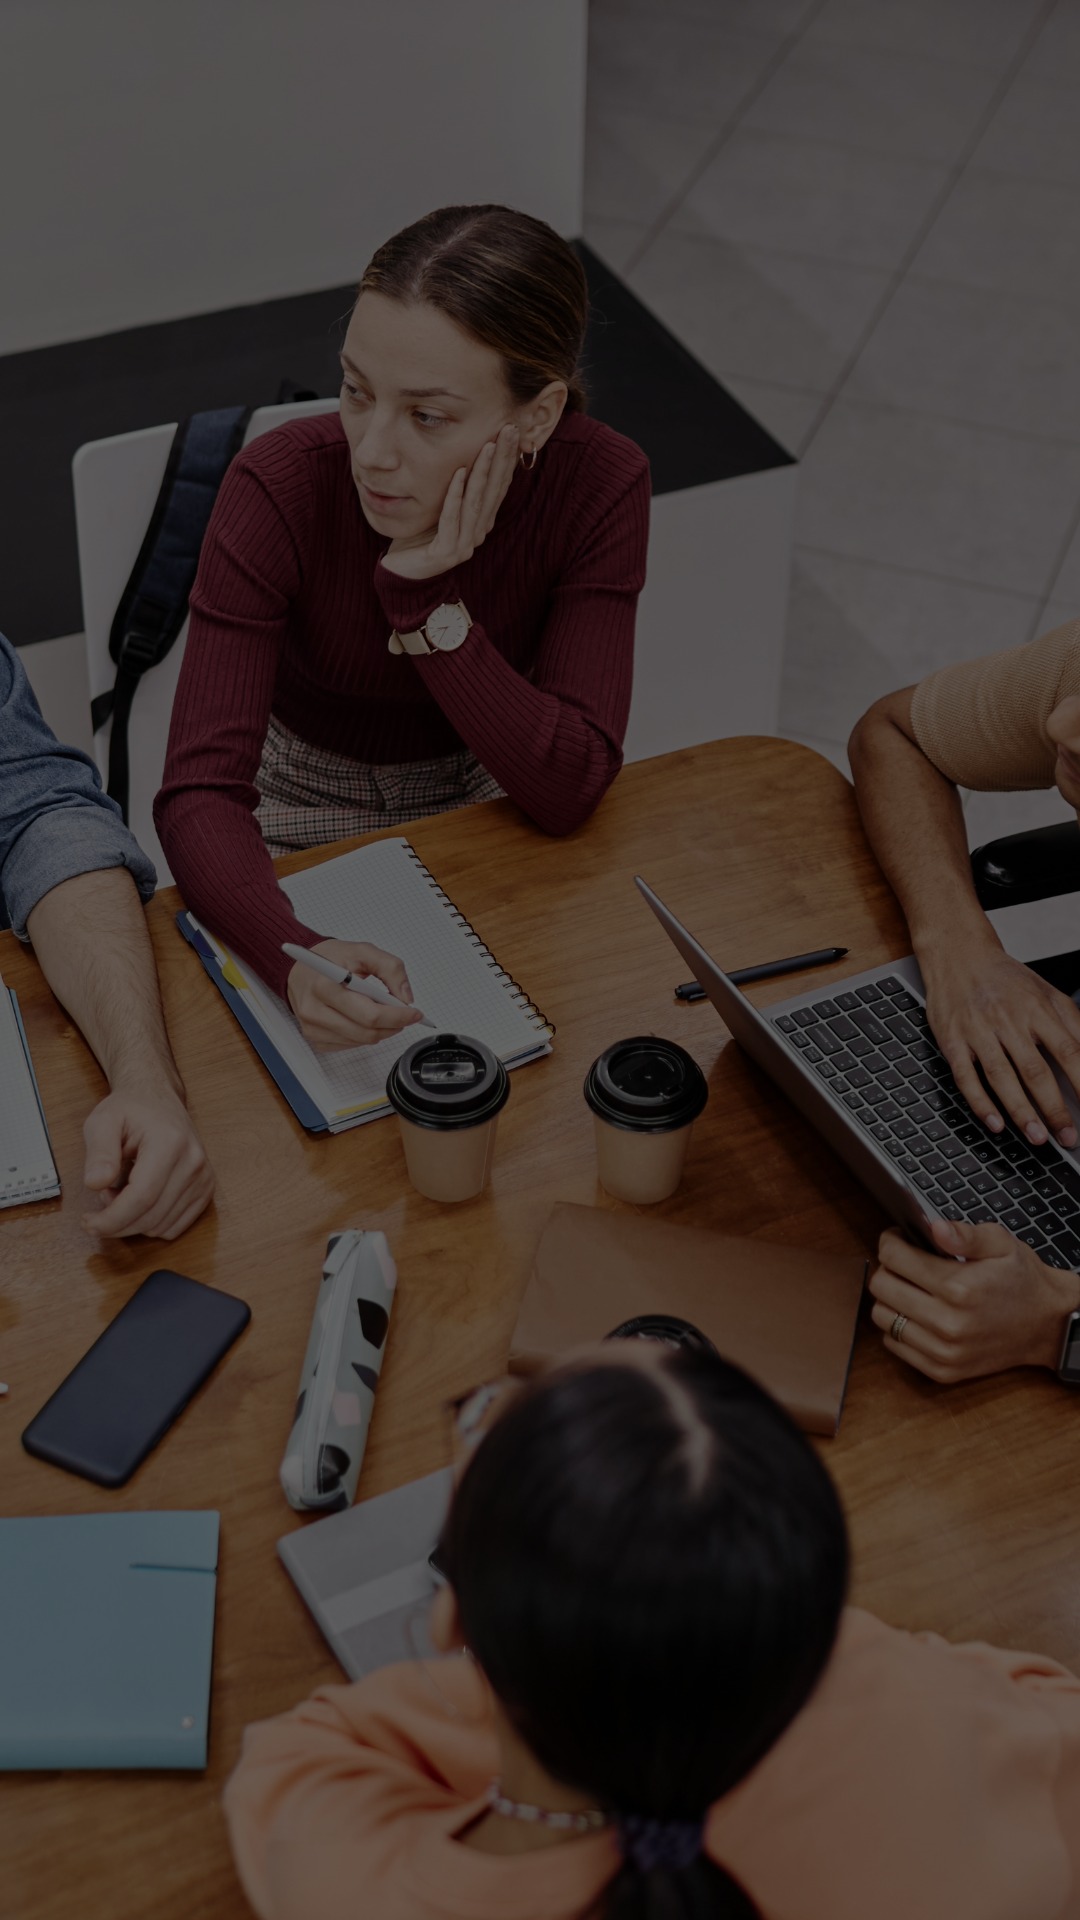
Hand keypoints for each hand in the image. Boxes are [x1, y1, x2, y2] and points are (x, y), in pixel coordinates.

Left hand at [82, 1084, 213, 1240]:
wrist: (158, 1098)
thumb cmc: (130, 1109)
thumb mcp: (103, 1122)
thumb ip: (99, 1152)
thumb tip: (95, 1183)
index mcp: (170, 1142)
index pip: (142, 1197)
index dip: (112, 1219)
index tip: (88, 1224)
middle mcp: (194, 1161)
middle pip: (152, 1217)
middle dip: (117, 1224)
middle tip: (96, 1210)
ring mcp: (203, 1177)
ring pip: (162, 1226)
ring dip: (133, 1221)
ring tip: (119, 1192)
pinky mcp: (205, 1188)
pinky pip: (175, 1226)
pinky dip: (151, 1223)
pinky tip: (138, 1200)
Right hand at [286, 938, 424, 1051]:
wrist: (299, 968)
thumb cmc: (329, 959)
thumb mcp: (363, 951)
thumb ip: (390, 969)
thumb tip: (406, 997)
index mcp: (325, 985)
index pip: (370, 1014)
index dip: (397, 1016)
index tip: (414, 1013)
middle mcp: (315, 1010)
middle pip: (367, 1032)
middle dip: (394, 1025)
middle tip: (405, 1015)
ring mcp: (312, 1027)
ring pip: (361, 1041)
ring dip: (381, 1031)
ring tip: (386, 1014)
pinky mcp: (314, 1038)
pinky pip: (350, 1045)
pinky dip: (364, 1035)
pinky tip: (364, 1019)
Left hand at [380, 424, 518, 580]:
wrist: (401, 576)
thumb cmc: (418, 539)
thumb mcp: (441, 509)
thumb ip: (457, 491)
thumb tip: (465, 456)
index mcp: (480, 522)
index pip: (498, 485)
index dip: (506, 458)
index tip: (511, 429)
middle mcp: (477, 533)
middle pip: (493, 490)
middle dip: (502, 458)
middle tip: (509, 430)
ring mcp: (464, 544)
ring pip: (476, 503)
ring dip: (483, 473)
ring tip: (488, 446)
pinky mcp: (447, 554)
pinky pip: (451, 518)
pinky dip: (454, 495)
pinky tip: (458, 473)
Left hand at [868, 1217, 1079, 1382]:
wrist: (1045, 1325)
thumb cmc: (1020, 1281)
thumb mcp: (1001, 1244)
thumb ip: (965, 1234)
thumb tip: (934, 1228)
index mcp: (959, 1287)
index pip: (894, 1258)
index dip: (891, 1241)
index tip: (898, 1238)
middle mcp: (948, 1323)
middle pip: (881, 1287)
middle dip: (887, 1267)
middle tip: (903, 1262)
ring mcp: (943, 1350)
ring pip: (882, 1317)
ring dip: (889, 1298)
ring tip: (910, 1288)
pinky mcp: (942, 1370)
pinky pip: (894, 1345)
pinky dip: (897, 1327)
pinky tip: (917, 1314)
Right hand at [920, 942, 1079, 1148]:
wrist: (959, 955)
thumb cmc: (1004, 979)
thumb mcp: (1047, 993)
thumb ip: (1071, 1024)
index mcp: (1037, 1009)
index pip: (1069, 1052)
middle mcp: (1008, 1020)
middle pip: (1036, 1071)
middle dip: (1054, 1109)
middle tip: (1067, 1136)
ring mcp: (978, 1032)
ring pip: (1002, 1078)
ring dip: (1020, 1112)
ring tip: (1036, 1137)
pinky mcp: (952, 1041)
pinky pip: (966, 1077)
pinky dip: (980, 1103)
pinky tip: (994, 1122)